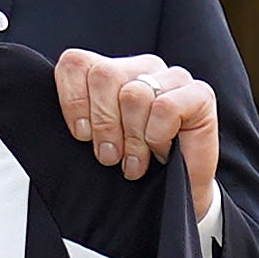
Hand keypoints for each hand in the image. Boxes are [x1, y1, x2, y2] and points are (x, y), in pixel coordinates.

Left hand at [54, 49, 218, 220]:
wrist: (174, 194)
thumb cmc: (132, 165)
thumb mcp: (95, 142)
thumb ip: (78, 119)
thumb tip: (58, 115)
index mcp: (112, 71)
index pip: (75, 63)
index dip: (72, 100)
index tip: (81, 135)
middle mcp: (142, 67)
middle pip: (103, 75)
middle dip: (103, 124)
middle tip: (110, 156)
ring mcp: (173, 76)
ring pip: (134, 94)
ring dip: (133, 138)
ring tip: (137, 159)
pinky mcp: (200, 93)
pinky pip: (165, 106)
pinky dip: (158, 136)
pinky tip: (162, 150)